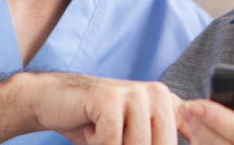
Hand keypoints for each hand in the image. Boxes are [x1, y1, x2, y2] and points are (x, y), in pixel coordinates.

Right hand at [14, 72, 182, 144]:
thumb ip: (158, 140)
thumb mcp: (136, 136)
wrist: (54, 101)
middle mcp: (158, 93)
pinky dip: (97, 142)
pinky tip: (91, 126)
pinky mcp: (111, 97)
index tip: (131, 137)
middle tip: (112, 138)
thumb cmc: (96, 124)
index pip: (179, 138)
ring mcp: (135, 92)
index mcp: (169, 103)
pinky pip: (112, 141)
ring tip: (102, 131)